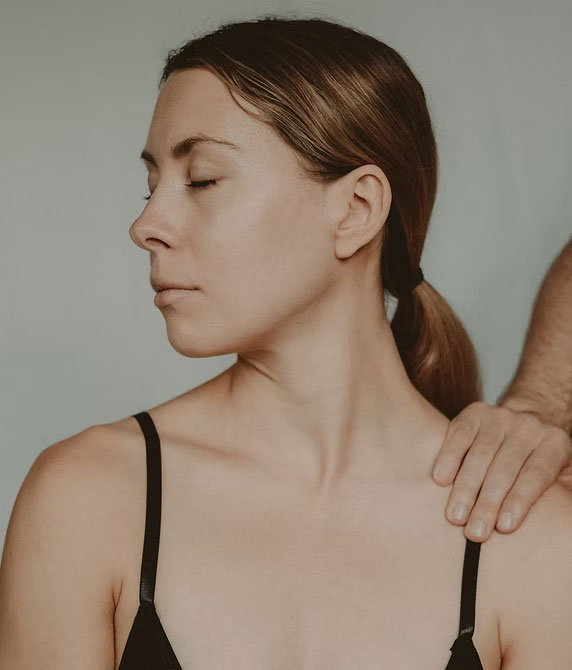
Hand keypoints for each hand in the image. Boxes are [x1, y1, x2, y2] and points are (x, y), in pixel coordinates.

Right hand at [432, 400, 571, 541]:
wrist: (524, 424)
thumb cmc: (539, 464)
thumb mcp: (562, 477)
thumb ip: (563, 495)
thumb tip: (559, 526)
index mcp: (555, 444)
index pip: (536, 474)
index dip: (519, 501)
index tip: (503, 528)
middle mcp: (529, 426)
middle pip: (506, 468)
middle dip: (487, 502)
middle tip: (474, 532)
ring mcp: (500, 416)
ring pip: (480, 453)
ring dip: (465, 487)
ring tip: (455, 515)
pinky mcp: (475, 412)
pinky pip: (459, 434)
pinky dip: (449, 457)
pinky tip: (440, 479)